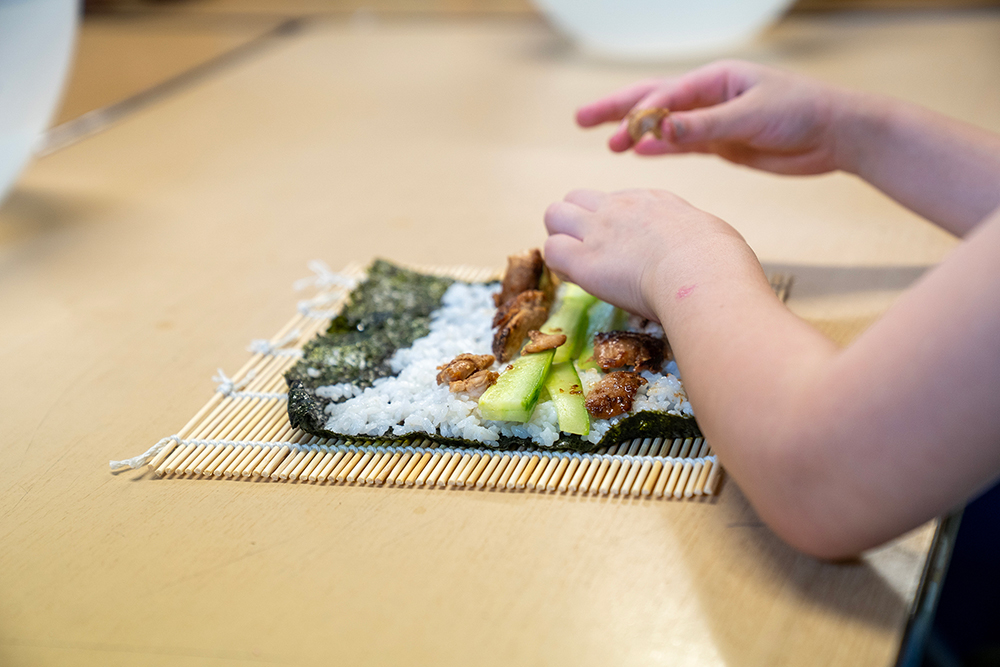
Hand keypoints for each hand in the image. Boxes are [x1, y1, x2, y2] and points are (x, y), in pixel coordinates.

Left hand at [544, 188, 749, 320]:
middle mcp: (619, 207)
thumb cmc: (719, 260)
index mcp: (652, 201)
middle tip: (589, 256)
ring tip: (578, 268)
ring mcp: (598, 230)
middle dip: (574, 224)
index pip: (614, 202)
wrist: (703, 272)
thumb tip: (695, 252)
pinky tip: (579, 282)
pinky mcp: (583, 260)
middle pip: (575, 198)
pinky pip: (552, 251)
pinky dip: (559, 266)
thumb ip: (692, 238)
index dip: (610, 225)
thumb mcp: (708, 233)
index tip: (623, 250)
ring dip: (560, 239)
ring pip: (554, 215)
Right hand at [576, 59, 855, 175]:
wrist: (836, 135)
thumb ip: (704, 126)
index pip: (665, 93)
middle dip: (618, 110)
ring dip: (635, 133)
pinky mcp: (721, 142)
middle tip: (582, 118)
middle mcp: (710, 95)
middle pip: (653, 100)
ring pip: (663, 125)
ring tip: (607, 144)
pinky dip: (660, 150)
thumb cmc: (801, 113)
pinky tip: (639, 155)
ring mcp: (713, 119)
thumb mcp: (751, 117)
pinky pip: (682, 144)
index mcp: (716, 78)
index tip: (616, 131)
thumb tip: (659, 129)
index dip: (636, 111)